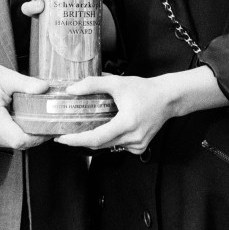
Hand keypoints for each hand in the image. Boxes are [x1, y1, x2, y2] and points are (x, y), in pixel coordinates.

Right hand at [0, 64, 50, 149]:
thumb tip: (45, 88)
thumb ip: (26, 83)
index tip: (49, 129)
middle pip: (18, 143)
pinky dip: (14, 135)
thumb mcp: (5, 76)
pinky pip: (4, 142)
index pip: (20, 139)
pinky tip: (19, 122)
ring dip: (24, 135)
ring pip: (11, 144)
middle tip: (46, 123)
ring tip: (34, 121)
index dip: (38, 138)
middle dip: (34, 136)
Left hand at [54, 74, 172, 154]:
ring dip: (96, 139)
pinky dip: (110, 139)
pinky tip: (108, 128)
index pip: (96, 138)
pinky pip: (118, 146)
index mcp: (127, 123)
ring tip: (83, 128)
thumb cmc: (144, 90)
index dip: (77, 140)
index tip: (62, 138)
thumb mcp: (117, 82)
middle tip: (66, 133)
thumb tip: (72, 90)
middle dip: (82, 139)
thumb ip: (93, 84)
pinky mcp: (140, 147)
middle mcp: (132, 138)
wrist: (167, 98)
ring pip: (109, 146)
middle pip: (100, 144)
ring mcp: (137, 145)